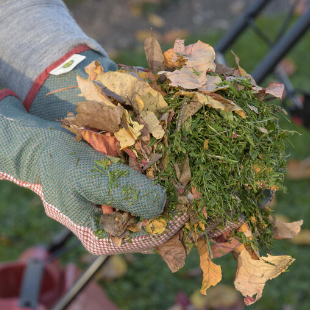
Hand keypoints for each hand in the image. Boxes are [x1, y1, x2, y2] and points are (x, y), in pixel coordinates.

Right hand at [0, 92, 187, 253]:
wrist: (45, 149)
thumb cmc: (62, 165)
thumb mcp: (91, 178)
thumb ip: (125, 193)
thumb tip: (162, 205)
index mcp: (101, 236)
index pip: (147, 238)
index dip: (172, 221)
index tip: (191, 201)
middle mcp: (112, 229)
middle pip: (152, 225)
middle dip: (172, 207)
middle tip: (190, 188)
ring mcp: (117, 213)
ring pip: (151, 210)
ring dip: (167, 194)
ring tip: (182, 179)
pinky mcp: (119, 196)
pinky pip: (144, 194)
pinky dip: (155, 183)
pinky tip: (163, 171)